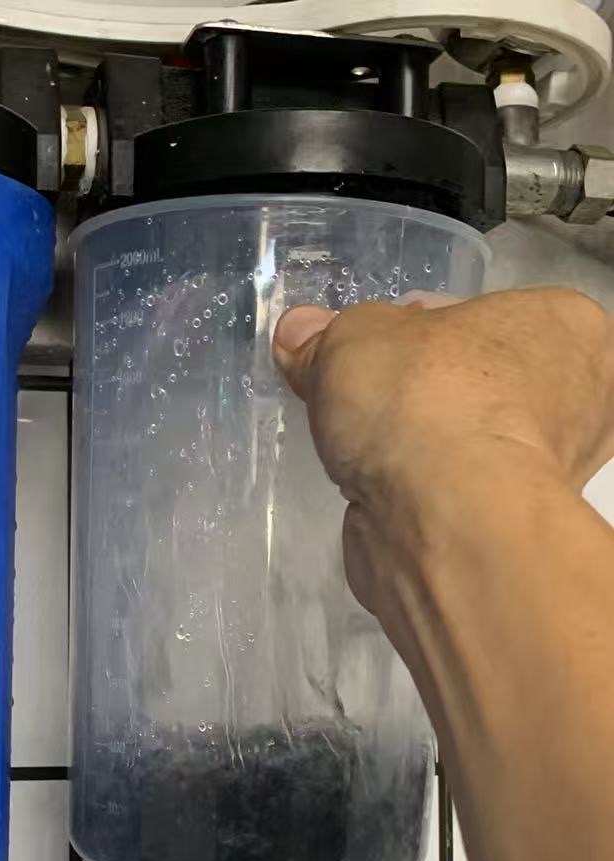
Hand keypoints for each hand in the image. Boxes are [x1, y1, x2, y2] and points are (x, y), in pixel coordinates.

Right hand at [272, 288, 613, 620]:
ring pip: (459, 443)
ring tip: (355, 447)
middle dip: (412, 390)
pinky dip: (413, 492)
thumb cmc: (424, 400)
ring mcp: (547, 473)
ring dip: (410, 445)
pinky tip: (373, 488)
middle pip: (472, 381)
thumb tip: (299, 334)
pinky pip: (448, 494)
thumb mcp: (355, 338)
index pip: (481, 315)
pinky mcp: (505, 530)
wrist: (439, 520)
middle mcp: (575, 401)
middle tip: (355, 395)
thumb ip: (325, 337)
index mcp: (565, 328)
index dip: (413, 327)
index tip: (368, 349)